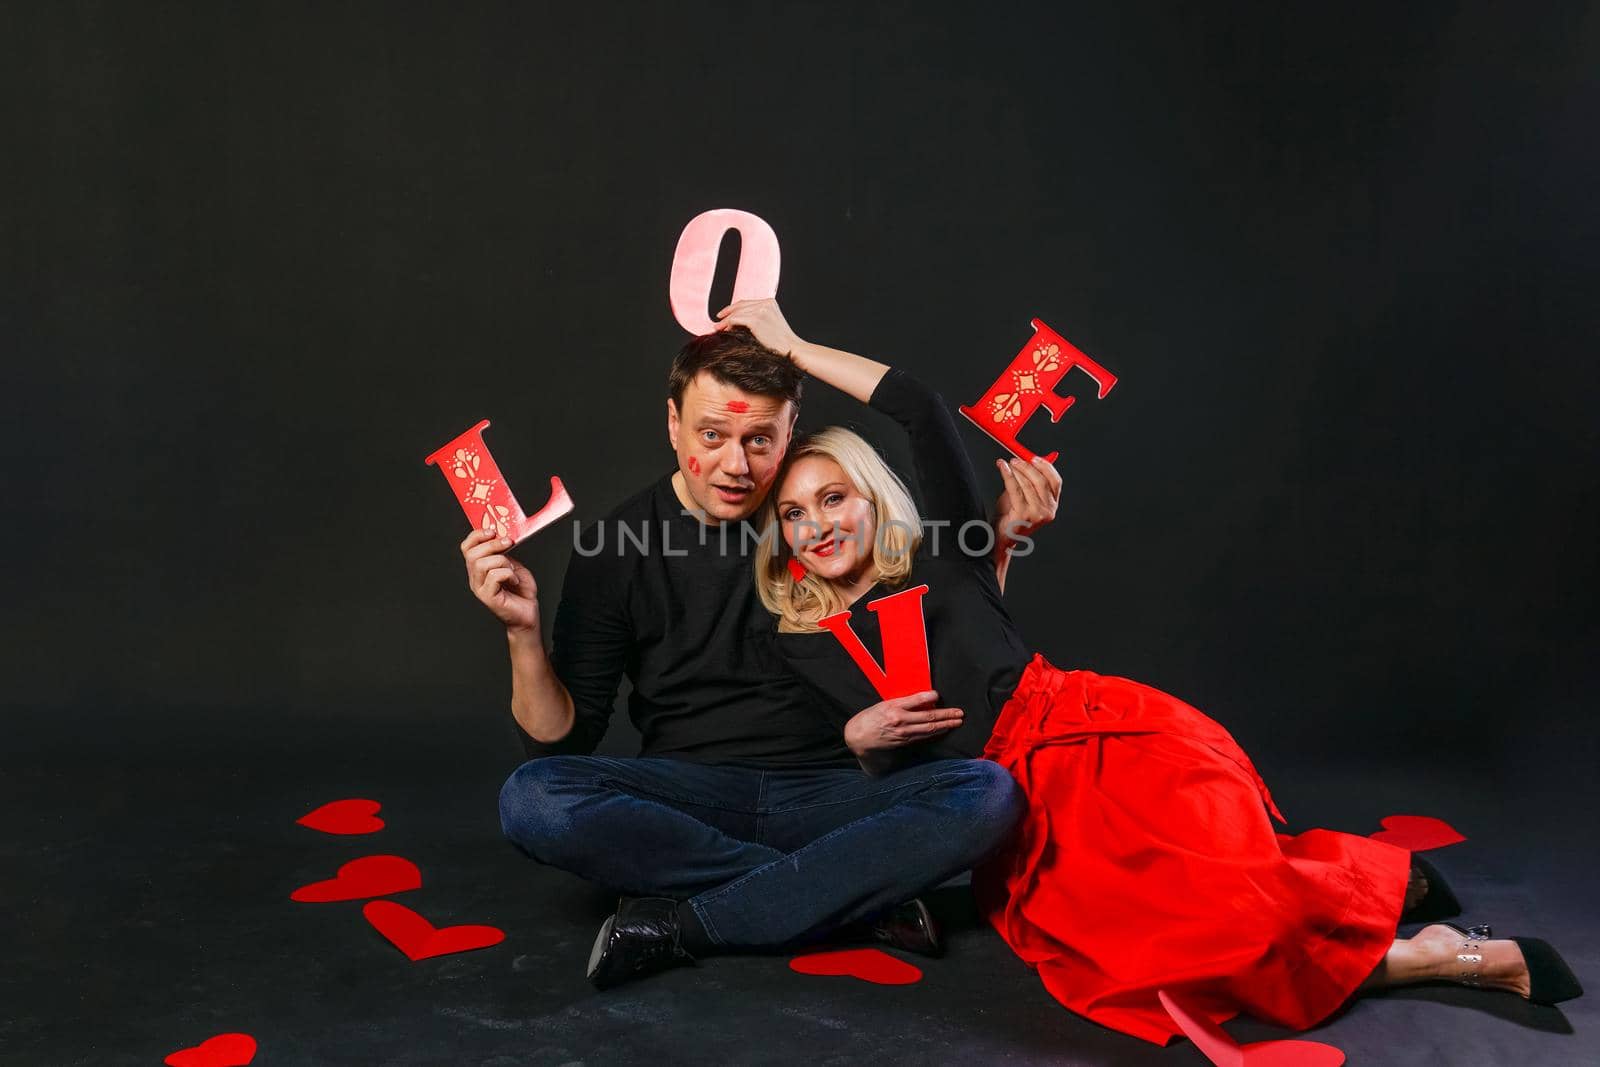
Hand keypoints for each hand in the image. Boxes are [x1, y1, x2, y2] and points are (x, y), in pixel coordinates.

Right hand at [460, 528, 539, 634]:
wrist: (528, 613)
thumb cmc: (521, 591)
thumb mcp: (513, 564)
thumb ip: (504, 553)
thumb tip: (502, 536)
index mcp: (478, 568)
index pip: (467, 547)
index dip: (477, 536)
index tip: (492, 531)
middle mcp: (475, 578)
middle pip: (472, 554)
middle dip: (492, 544)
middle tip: (509, 543)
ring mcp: (480, 588)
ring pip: (482, 564)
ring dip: (502, 562)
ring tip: (512, 570)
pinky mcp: (487, 597)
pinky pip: (494, 576)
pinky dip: (508, 574)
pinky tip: (514, 580)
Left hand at [714, 297, 806, 363]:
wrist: (792, 348)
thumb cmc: (782, 342)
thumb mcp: (771, 324)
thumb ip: (758, 318)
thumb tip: (738, 323)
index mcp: (770, 302)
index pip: (747, 303)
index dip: (734, 308)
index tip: (725, 314)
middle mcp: (765, 303)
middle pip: (740, 305)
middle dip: (727, 313)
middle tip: (717, 320)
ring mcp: (760, 310)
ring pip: (736, 313)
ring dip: (725, 321)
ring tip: (718, 328)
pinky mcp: (756, 319)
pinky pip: (735, 320)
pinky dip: (728, 325)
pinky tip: (725, 331)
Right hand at [843, 691, 963, 757]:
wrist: (859, 736)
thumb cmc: (870, 717)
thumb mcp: (884, 704)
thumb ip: (903, 702)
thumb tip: (923, 699)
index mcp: (894, 707)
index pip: (916, 700)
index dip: (929, 697)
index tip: (938, 695)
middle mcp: (901, 720)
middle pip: (929, 717)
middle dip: (946, 715)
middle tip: (960, 713)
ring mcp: (904, 733)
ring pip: (929, 729)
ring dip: (945, 725)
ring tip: (956, 722)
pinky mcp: (904, 741)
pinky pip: (923, 737)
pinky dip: (935, 733)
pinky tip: (943, 730)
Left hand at [994, 455, 1061, 544]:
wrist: (1001, 537)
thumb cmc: (1010, 517)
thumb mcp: (1023, 496)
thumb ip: (1027, 480)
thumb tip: (1026, 459)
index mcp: (1052, 505)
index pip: (1055, 481)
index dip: (1046, 467)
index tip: (1034, 458)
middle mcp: (1048, 510)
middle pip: (1042, 480)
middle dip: (1028, 466)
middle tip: (1015, 459)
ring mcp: (1037, 514)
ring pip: (1028, 484)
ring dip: (1016, 470)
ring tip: (1007, 464)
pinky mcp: (1024, 515)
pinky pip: (1015, 489)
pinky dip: (1008, 475)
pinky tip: (1003, 468)